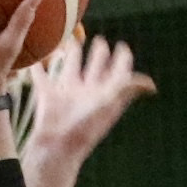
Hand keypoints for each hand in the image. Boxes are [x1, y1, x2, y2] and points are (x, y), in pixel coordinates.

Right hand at [25, 36, 152, 166]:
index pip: (118, 72)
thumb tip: (151, 85)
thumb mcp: (109, 103)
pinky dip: (37, 66)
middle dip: (99, 53)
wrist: (57, 147)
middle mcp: (88, 92)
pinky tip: (36, 55)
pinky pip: (42, 76)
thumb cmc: (85, 126)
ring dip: (71, 54)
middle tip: (100, 40)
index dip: (122, 59)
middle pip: (96, 68)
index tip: (122, 46)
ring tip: (71, 39)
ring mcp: (68, 93)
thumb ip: (127, 88)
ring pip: (71, 67)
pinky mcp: (48, 96)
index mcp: (105, 93)